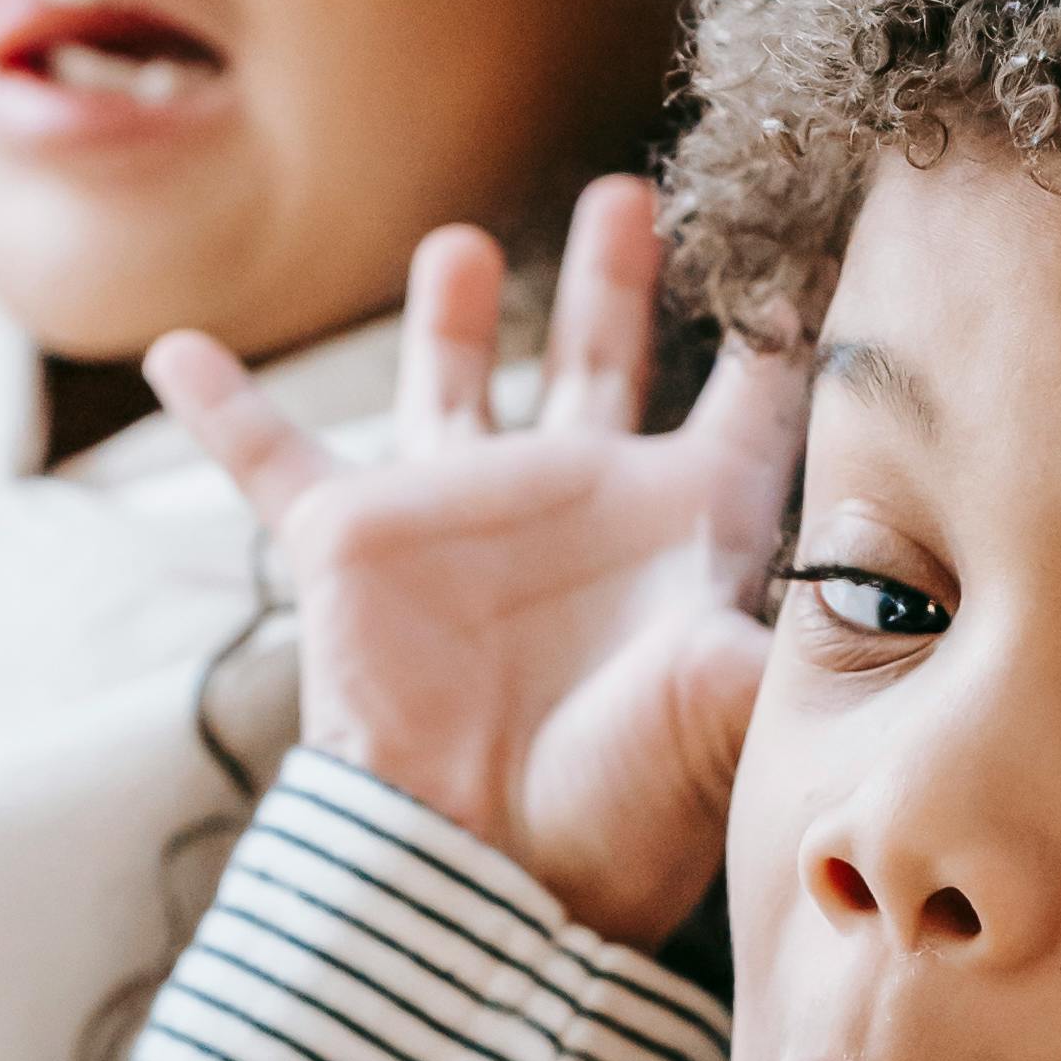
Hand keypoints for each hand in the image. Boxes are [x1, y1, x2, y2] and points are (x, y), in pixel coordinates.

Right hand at [150, 177, 806, 950]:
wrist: (487, 867)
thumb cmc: (623, 805)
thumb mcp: (729, 705)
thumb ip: (798, 623)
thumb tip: (883, 592)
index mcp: (687, 528)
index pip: (750, 407)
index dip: (778, 334)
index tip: (809, 237)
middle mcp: (576, 505)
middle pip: (600, 361)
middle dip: (614, 280)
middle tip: (635, 192)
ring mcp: (460, 516)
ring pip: (454, 383)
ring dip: (451, 314)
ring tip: (465, 241)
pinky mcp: (350, 546)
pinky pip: (271, 460)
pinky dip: (223, 409)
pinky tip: (177, 353)